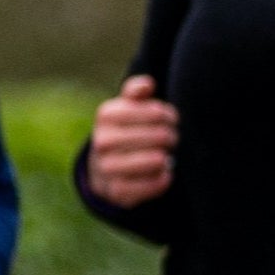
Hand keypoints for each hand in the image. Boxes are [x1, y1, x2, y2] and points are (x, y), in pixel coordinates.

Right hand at [86, 74, 178, 207]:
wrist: (104, 167)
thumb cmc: (125, 130)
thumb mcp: (127, 107)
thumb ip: (136, 91)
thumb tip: (148, 84)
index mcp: (106, 114)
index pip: (155, 112)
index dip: (169, 115)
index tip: (171, 119)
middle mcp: (102, 140)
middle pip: (158, 136)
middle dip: (171, 137)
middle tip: (172, 139)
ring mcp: (107, 167)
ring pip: (153, 160)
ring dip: (166, 158)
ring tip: (166, 156)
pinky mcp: (116, 190)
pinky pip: (149, 185)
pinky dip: (161, 180)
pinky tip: (164, 173)